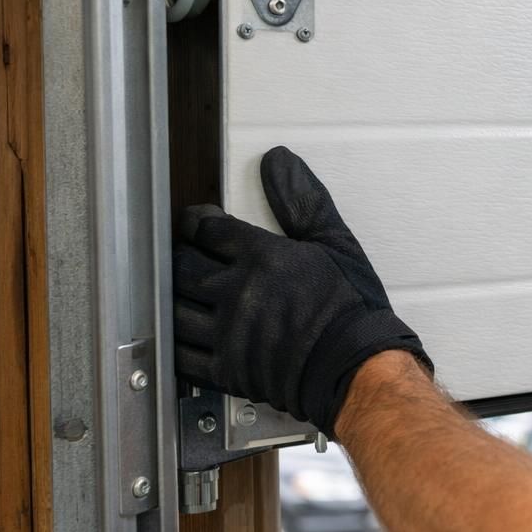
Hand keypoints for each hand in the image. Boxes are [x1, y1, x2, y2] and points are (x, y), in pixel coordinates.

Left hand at [173, 146, 430, 433]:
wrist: (356, 368)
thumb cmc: (352, 309)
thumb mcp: (337, 244)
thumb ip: (304, 201)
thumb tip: (279, 161)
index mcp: (263, 258)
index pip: (208, 230)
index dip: (197, 223)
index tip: (199, 224)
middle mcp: (238, 293)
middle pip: (183, 266)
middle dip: (182, 256)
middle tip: (190, 255)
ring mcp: (228, 334)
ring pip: (175, 308)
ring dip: (174, 297)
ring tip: (185, 292)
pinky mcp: (226, 369)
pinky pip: (182, 353)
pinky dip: (177, 341)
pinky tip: (185, 333)